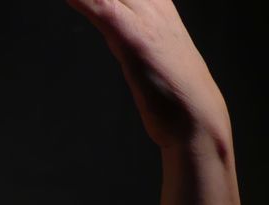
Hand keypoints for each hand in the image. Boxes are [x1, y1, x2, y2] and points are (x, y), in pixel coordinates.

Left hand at [65, 0, 230, 149]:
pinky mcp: (134, 40)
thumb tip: (115, 25)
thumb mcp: (148, 51)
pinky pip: (103, 9)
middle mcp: (152, 3)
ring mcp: (144, 18)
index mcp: (157, 2)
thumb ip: (129, 32)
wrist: (195, 119)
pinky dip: (83, 1)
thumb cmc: (172, 91)